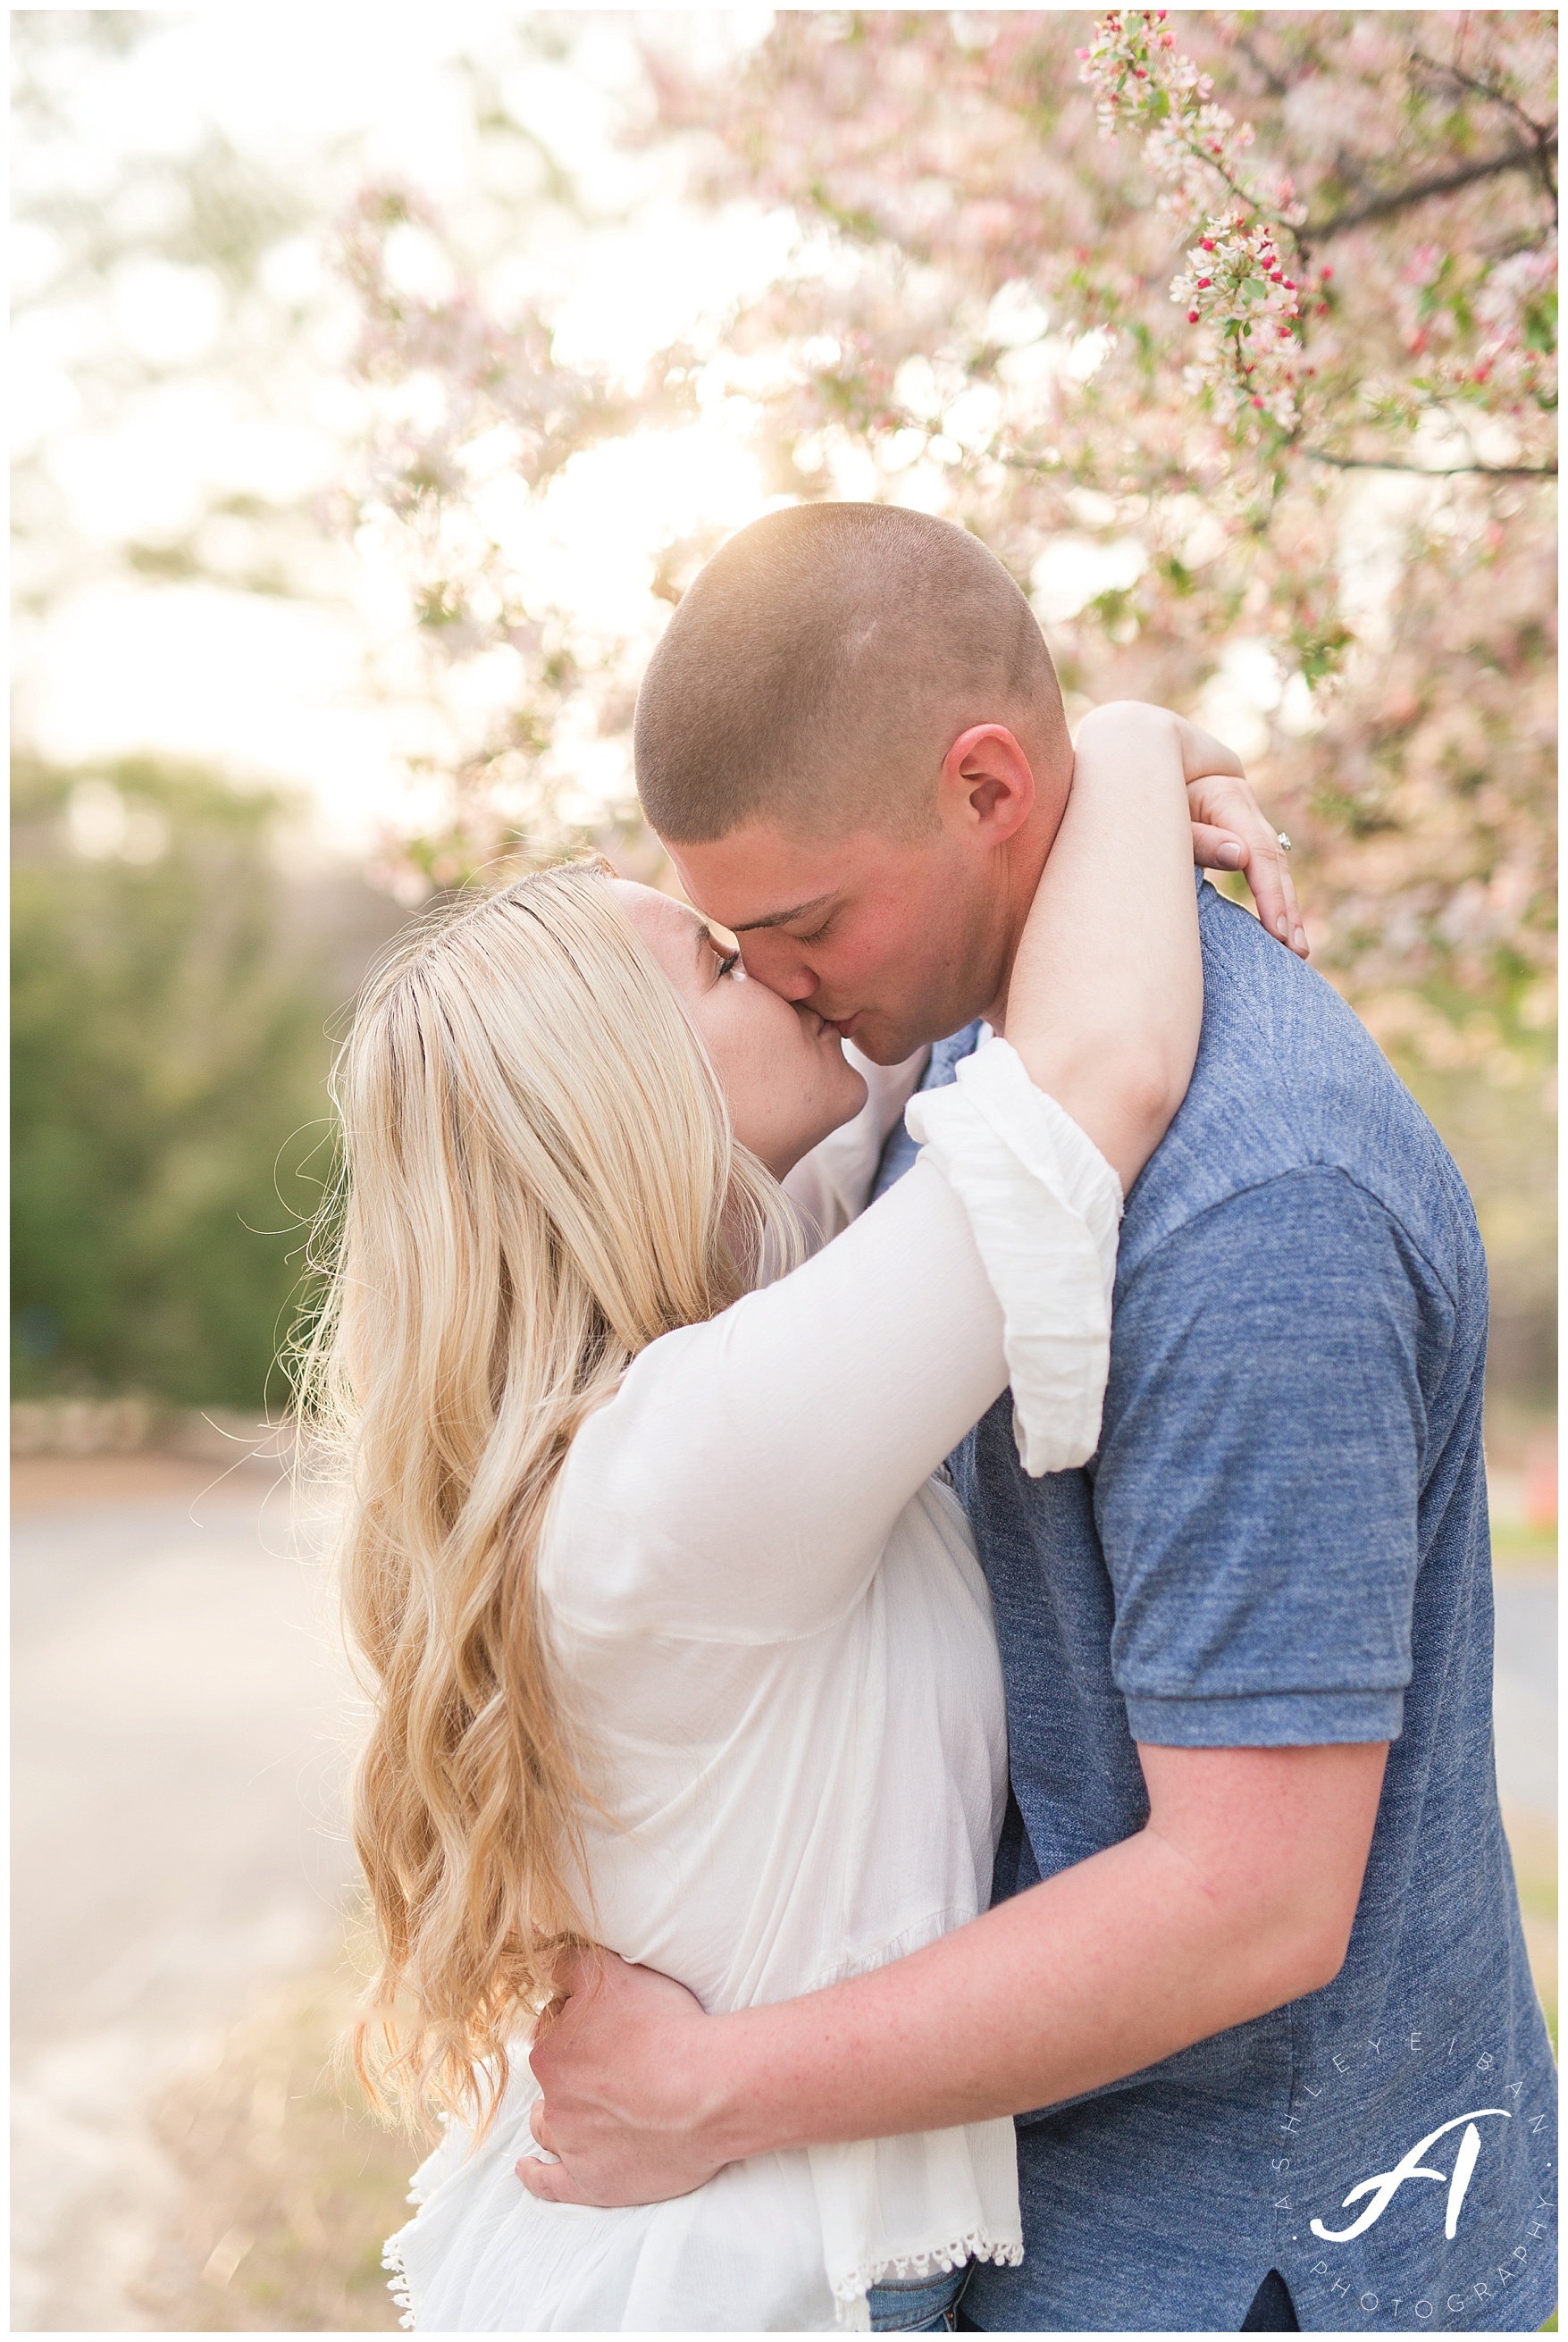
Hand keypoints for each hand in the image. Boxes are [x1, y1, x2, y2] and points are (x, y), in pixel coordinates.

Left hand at [516, 1948, 724, 2207]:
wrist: (704, 2092)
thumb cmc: (665, 2028)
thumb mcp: (613, 1973)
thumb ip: (568, 1959)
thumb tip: (532, 1939)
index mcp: (553, 2049)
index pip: (553, 2027)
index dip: (576, 2020)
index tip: (601, 2022)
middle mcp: (554, 2097)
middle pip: (551, 2076)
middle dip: (568, 2066)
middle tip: (604, 2061)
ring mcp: (572, 2143)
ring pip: (547, 2125)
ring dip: (551, 2115)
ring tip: (569, 2109)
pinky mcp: (591, 2182)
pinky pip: (549, 2182)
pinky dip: (536, 2175)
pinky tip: (527, 2168)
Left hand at [1077, 704, 1307, 960]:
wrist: (1134, 751)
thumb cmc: (1137, 787)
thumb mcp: (1161, 814)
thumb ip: (1197, 838)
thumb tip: (1240, 858)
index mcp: (1226, 794)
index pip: (1258, 851)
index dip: (1270, 893)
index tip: (1277, 932)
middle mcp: (1241, 803)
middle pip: (1272, 859)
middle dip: (1284, 907)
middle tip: (1296, 952)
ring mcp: (1240, 815)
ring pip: (1270, 864)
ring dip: (1283, 905)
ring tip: (1295, 950)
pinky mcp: (1232, 830)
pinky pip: (1258, 865)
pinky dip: (1268, 894)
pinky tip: (1277, 926)